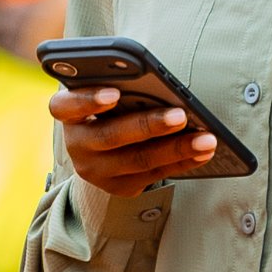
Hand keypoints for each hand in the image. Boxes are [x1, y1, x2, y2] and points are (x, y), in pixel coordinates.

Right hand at [50, 82, 221, 197]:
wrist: (105, 148)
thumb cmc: (110, 107)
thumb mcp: (105, 93)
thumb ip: (120, 86)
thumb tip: (159, 85)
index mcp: (68, 113)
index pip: (65, 106)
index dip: (87, 100)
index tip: (114, 93)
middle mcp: (76, 144)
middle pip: (110, 136)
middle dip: (149, 125)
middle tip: (181, 116)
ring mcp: (96, 170)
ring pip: (138, 160)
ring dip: (176, 148)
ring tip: (207, 138)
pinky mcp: (119, 186)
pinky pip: (154, 175)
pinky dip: (183, 162)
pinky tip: (204, 152)